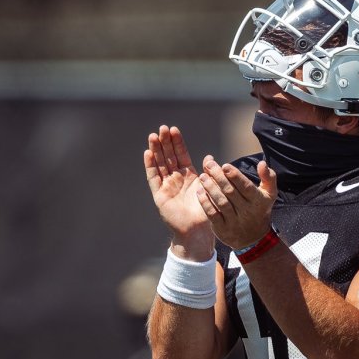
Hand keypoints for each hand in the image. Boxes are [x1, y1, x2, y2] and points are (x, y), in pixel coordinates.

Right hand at [144, 125, 213, 258]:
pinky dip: (150, 166)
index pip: (181, 155)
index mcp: (189, 177)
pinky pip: (154, 178)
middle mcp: (176, 180)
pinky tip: (148, 153)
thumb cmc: (206, 212)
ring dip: (156, 150)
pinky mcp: (159, 196)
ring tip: (153, 136)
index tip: (174, 129)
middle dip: (165, 142)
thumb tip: (210, 157)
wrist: (198, 231)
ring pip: (159, 164)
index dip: (177, 142)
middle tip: (162, 127)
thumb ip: (209, 173)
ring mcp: (167, 186)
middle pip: (168, 156)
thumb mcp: (209, 189)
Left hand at [195, 157, 278, 250]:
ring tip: (203, 177)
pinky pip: (213, 215)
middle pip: (230, 192)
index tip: (224, 165)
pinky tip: (199, 192)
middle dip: (219, 177)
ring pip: (221, 202)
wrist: (254, 238)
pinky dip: (205, 203)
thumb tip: (262, 163)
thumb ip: (268, 177)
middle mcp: (247, 211)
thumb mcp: (269, 193)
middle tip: (209, 165)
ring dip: (210, 188)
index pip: (245, 186)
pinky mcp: (223, 229)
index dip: (235, 176)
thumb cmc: (259, 209)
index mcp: (258, 201)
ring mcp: (234, 221)